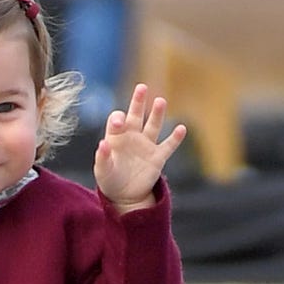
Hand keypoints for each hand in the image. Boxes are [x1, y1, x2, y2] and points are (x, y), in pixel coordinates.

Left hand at [93, 84, 186, 211]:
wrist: (124, 196)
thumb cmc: (110, 180)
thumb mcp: (102, 171)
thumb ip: (102, 158)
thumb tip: (103, 144)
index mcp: (117, 137)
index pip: (118, 120)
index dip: (118, 119)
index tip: (119, 123)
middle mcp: (132, 137)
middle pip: (136, 115)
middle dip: (138, 102)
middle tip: (141, 87)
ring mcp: (146, 146)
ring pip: (153, 126)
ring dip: (157, 114)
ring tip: (160, 101)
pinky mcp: (158, 157)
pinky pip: (168, 146)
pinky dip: (175, 138)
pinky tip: (181, 128)